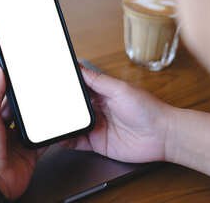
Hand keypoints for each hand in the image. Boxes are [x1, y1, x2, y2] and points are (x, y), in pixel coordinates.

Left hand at [0, 63, 46, 200]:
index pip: (2, 96)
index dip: (11, 86)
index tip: (22, 75)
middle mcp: (1, 129)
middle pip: (19, 110)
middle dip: (28, 102)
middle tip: (40, 89)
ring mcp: (15, 142)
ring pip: (31, 124)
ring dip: (38, 117)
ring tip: (49, 104)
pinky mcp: (28, 154)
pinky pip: (41, 141)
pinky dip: (48, 135)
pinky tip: (53, 126)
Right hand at [60, 66, 174, 162]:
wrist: (163, 136)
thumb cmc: (148, 109)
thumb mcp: (119, 89)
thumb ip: (97, 80)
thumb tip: (79, 67)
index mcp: (103, 92)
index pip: (79, 87)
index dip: (66, 85)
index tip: (53, 83)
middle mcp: (98, 109)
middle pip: (73, 106)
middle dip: (60, 105)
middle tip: (46, 103)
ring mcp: (97, 126)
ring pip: (73, 123)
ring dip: (62, 122)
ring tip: (50, 120)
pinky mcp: (98, 143)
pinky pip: (78, 141)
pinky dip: (67, 139)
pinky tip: (61, 137)